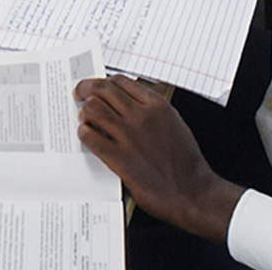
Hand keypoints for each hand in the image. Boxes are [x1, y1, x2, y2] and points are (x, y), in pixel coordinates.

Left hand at [74, 75, 243, 241]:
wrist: (191, 191)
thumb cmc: (185, 160)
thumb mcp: (173, 122)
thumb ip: (151, 109)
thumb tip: (129, 103)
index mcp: (156, 105)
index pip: (121, 81)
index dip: (104, 81)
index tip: (97, 85)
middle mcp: (141, 116)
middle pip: (103, 90)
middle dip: (86, 88)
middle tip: (80, 92)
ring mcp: (129, 136)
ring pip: (93, 109)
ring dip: (84, 111)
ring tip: (83, 116)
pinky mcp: (119, 158)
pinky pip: (91, 138)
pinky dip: (83, 133)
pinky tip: (85, 135)